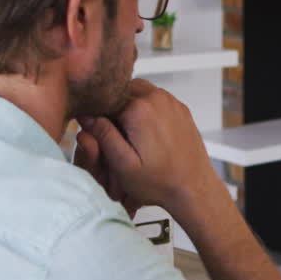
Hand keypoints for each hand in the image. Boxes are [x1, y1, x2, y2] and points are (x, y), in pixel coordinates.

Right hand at [77, 79, 223, 215]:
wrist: (194, 188)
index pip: (105, 100)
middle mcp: (156, 99)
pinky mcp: (180, 109)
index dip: (98, 116)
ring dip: (130, 107)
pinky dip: (147, 109)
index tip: (100, 132)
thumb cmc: (161, 181)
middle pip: (121, 91)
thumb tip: (87, 117)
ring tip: (131, 134)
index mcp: (139, 110)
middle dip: (114, 110)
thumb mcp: (123, 164)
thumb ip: (103, 136)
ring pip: (138, 91)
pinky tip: (148, 133)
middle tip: (117, 135)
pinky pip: (156, 99)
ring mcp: (171, 102)